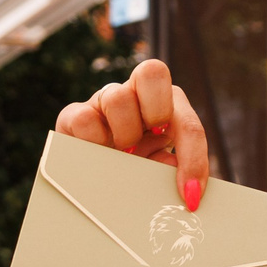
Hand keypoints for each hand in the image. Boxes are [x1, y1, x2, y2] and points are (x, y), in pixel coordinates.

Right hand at [55, 57, 212, 210]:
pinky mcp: (72, 116)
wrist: (85, 182)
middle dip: (157, 111)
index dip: (194, 157)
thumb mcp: (152, 171)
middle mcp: (133, 95)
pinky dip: (94, 142)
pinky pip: (84, 119)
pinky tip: (96, 157)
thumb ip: (168, 168)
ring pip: (117, 96)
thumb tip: (176, 169)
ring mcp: (102, 102)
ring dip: (124, 133)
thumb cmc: (127, 172)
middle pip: (153, 72)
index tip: (191, 195)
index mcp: (163, 107)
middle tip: (151, 140)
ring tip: (121, 155)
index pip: (187, 121)